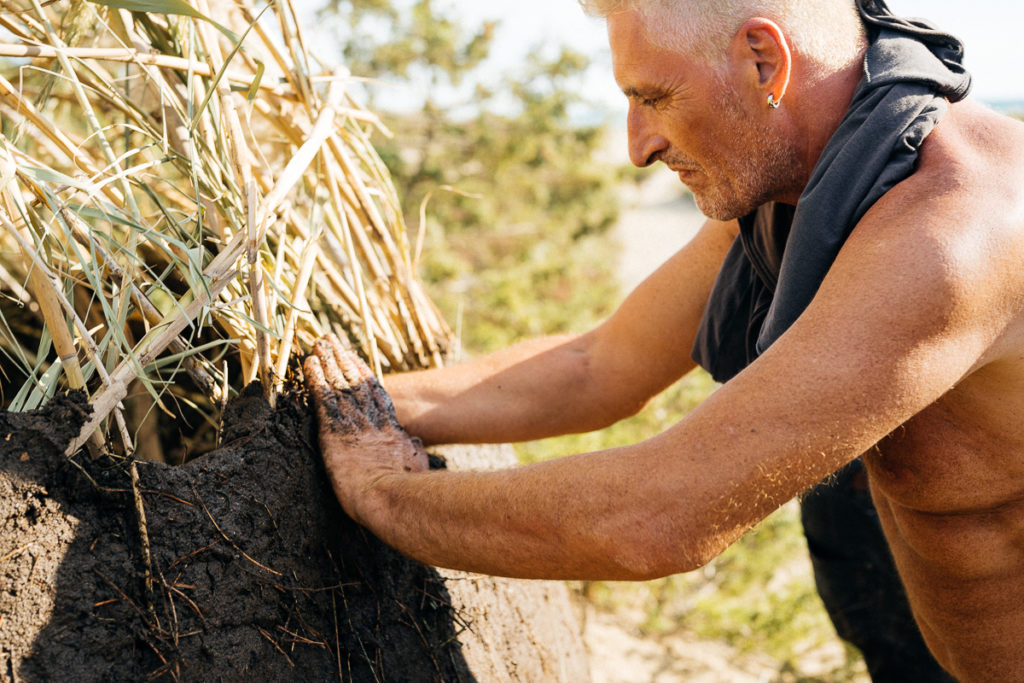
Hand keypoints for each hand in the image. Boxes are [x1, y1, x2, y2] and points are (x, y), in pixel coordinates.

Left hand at [303, 334, 428, 523]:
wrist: (389, 495)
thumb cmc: (406, 489)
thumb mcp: (417, 465)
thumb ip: (413, 450)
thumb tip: (414, 442)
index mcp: (390, 430)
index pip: (375, 395)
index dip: (363, 375)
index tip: (354, 358)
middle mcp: (370, 421)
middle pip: (354, 383)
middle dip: (342, 360)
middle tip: (331, 340)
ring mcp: (352, 424)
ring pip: (338, 385)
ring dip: (327, 362)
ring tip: (318, 343)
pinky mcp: (332, 430)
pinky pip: (322, 398)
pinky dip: (315, 379)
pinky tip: (307, 363)